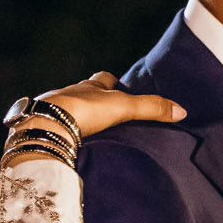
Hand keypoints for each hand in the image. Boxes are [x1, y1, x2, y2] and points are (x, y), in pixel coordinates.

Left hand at [7, 72, 186, 159]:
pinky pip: (53, 127)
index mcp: (90, 86)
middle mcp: (69, 93)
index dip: (113, 83)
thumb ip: (151, 108)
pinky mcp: (40, 128)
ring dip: (76, 117)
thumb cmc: (84, 111)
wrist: (46, 126)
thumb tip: (182, 111)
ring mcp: (52, 109)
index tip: (121, 89)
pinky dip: (60, 132)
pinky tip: (67, 143)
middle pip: (84, 92)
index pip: (104, 79)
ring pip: (67, 108)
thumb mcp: (123, 107)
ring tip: (88, 131)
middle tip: (106, 112)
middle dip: (94, 99)